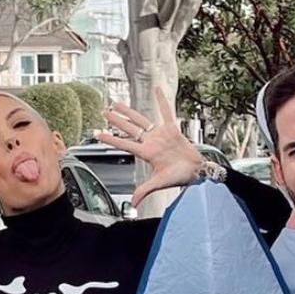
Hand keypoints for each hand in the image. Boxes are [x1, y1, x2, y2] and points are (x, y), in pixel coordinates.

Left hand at [95, 86, 204, 205]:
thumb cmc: (180, 177)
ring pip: (142, 119)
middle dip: (116, 120)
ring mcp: (161, 134)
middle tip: (104, 112)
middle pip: (129, 128)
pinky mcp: (172, 129)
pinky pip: (166, 111)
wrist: (196, 171)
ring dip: (129, 111)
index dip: (110, 138)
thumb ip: (145, 190)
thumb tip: (133, 203)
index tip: (98, 133)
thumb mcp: (160, 183)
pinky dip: (162, 100)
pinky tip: (156, 89)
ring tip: (116, 103)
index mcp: (146, 153)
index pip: (124, 143)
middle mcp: (151, 142)